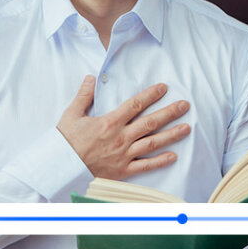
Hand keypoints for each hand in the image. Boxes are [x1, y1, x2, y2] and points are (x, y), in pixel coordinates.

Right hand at [57, 75, 189, 179]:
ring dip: (172, 134)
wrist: (61, 168)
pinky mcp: (123, 170)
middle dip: (170, 112)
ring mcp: (124, 155)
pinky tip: (173, 156)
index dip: (151, 95)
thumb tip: (90, 78)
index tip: (164, 88)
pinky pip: (145, 165)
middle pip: (151, 122)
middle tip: (185, 105)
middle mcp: (121, 137)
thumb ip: (83, 96)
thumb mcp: (71, 114)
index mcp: (110, 122)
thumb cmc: (65, 142)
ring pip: (153, 142)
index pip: (136, 104)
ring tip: (186, 128)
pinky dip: (160, 161)